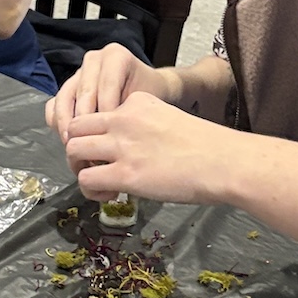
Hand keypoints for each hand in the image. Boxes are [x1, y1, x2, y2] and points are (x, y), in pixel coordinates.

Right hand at [44, 43, 172, 141]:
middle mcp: (93, 60)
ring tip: (76, 146)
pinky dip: (57, 122)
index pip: (106, 86)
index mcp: (115, 55)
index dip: (107, 114)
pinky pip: (54, 104)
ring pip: (64, 98)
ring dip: (68, 125)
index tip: (111, 137)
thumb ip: (130, 111)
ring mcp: (77, 73)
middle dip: (86, 123)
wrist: (146, 90)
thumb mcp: (146, 99)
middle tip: (92, 147)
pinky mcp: (66, 88)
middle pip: (83, 93)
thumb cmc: (148, 95)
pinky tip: (68, 139)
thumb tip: (112, 136)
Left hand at [63, 90, 230, 204]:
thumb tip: (131, 150)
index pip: (97, 112)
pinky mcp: (124, 174)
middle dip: (78, 148)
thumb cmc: (207, 148)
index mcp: (137, 102)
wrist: (224, 162)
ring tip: (98, 182)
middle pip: (76, 126)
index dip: (95, 134)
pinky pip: (86, 179)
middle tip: (92, 166)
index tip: (109, 151)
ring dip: (79, 168)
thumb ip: (144, 127)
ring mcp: (122, 146)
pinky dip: (90, 189)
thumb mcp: (170, 119)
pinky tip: (109, 195)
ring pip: (73, 150)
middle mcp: (124, 119)